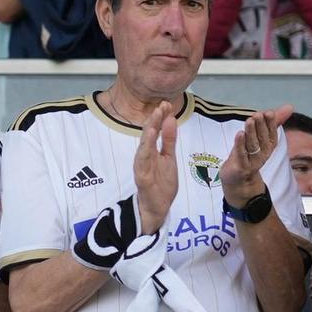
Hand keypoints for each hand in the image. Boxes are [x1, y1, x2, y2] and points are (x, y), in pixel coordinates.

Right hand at [131, 100, 179, 234]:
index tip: (167, 103)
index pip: (155, 130)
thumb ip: (169, 140)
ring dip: (148, 132)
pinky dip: (145, 150)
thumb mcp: (169, 158)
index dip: (160, 117)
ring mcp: (142, 166)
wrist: (157, 207)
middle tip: (162, 105)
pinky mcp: (142, 177)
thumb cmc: (161, 183)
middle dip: (154, 120)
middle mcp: (144, 156)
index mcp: (151, 151)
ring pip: (144, 146)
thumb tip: (170, 119)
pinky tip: (149, 139)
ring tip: (154, 118)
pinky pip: (142, 162)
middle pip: (148, 135)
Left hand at [220, 104, 292, 203]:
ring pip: (252, 147)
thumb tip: (290, 107)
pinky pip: (241, 155)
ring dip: (251, 133)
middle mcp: (262, 155)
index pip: (272, 135)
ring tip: (250, 120)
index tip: (269, 112)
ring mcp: (251, 162)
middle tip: (258, 114)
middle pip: (262, 140)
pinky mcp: (240, 167)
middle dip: (261, 127)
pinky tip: (239, 134)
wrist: (238, 180)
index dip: (271, 124)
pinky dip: (240, 144)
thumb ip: (273, 122)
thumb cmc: (248, 155)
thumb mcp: (260, 137)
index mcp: (268, 147)